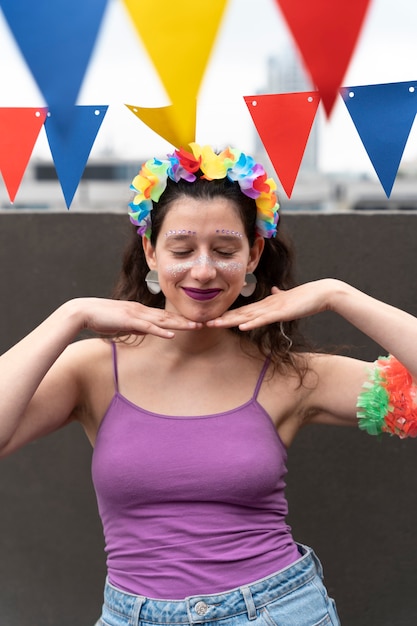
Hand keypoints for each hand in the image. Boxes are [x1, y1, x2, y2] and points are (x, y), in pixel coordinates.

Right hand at [69, 298, 201, 337]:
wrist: (84, 311)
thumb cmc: (101, 318)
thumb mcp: (122, 323)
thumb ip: (135, 326)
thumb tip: (145, 330)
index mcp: (140, 310)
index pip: (163, 315)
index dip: (179, 319)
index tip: (192, 322)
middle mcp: (141, 310)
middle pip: (168, 316)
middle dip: (186, 320)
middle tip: (203, 323)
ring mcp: (136, 314)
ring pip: (163, 320)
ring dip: (180, 324)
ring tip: (195, 327)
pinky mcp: (129, 321)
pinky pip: (149, 327)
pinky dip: (161, 331)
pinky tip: (172, 334)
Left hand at [206, 281, 334, 329]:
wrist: (321, 293)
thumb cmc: (306, 297)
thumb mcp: (288, 298)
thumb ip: (280, 296)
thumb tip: (276, 291)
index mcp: (266, 304)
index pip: (242, 312)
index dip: (227, 315)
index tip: (213, 319)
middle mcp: (265, 305)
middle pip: (239, 314)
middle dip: (221, 318)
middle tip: (203, 322)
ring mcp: (272, 308)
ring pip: (247, 316)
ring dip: (230, 321)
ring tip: (214, 324)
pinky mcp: (281, 312)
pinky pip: (264, 319)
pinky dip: (252, 322)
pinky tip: (241, 326)